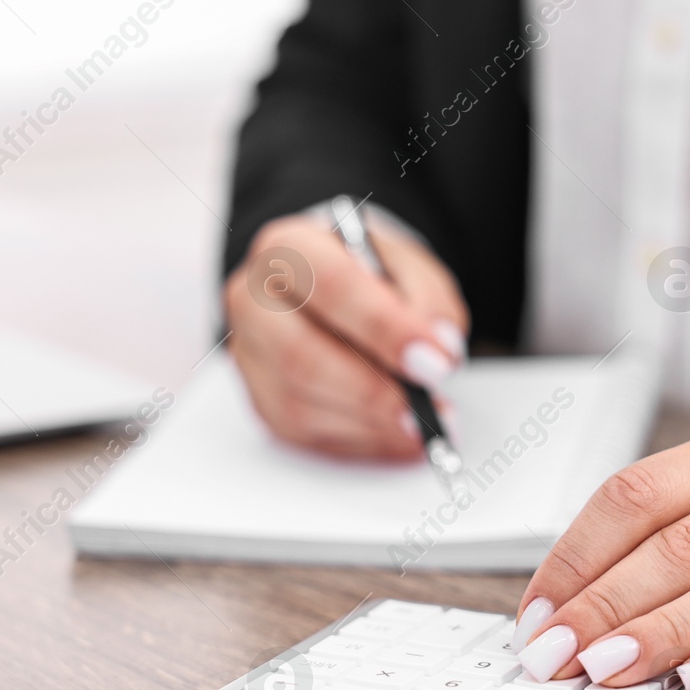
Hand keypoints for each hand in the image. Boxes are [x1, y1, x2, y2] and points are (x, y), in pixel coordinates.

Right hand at [224, 211, 467, 458]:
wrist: (336, 289)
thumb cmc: (369, 277)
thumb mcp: (410, 268)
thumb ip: (428, 300)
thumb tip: (440, 349)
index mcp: (288, 248)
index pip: (330, 285)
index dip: (384, 328)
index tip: (434, 360)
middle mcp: (253, 299)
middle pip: (299, 355)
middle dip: (372, 391)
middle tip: (426, 407)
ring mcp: (250, 355)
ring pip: (300, 403)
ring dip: (370, 423)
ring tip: (424, 423)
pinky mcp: (260, 400)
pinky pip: (305, 434)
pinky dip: (360, 440)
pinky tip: (398, 435)